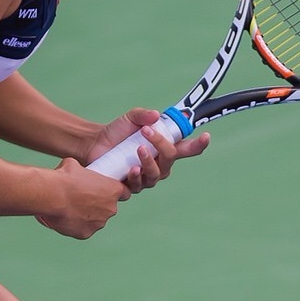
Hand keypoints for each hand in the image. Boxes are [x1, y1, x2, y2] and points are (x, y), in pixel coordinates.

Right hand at [36, 158, 129, 238]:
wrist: (52, 196)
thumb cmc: (65, 177)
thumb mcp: (76, 166)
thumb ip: (83, 173)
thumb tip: (77, 173)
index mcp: (113, 190)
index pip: (124, 193)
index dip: (114, 191)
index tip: (105, 190)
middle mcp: (110, 209)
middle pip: (109, 208)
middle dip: (99, 204)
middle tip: (83, 197)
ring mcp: (99, 223)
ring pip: (97, 219)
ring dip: (88, 215)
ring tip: (72, 207)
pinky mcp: (86, 234)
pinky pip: (84, 229)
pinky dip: (78, 224)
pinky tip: (67, 216)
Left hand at [87, 108, 210, 190]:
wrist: (94, 144)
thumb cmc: (117, 132)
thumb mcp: (130, 118)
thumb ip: (143, 114)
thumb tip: (156, 115)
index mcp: (164, 148)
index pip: (187, 149)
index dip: (199, 144)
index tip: (205, 136)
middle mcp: (159, 165)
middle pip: (170, 159)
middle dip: (162, 145)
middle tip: (147, 132)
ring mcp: (146, 178)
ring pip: (155, 174)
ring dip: (149, 162)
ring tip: (138, 150)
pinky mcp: (130, 186)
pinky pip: (137, 186)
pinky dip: (135, 178)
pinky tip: (130, 169)